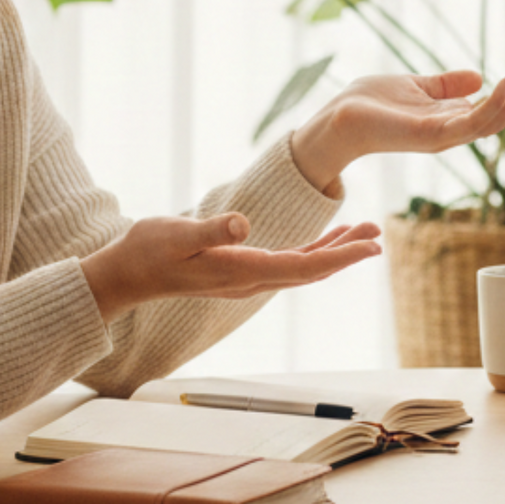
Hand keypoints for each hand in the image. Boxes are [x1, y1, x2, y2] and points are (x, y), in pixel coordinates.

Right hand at [80, 214, 381, 322]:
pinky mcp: (240, 269)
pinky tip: (328, 239)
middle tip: (379, 237)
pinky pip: (288, 263)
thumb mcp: (177, 232)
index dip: (340, 257)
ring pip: (303, 268)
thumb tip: (244, 224)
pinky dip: (313, 251)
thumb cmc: (147, 250)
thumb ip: (212, 229)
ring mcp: (247, 278)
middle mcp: (250, 280)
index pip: (302, 266)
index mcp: (241, 271)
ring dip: (335, 251)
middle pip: (311, 270)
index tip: (371, 247)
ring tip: (365, 233)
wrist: (126, 274)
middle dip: (347, 255)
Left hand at [289, 67, 504, 190]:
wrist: (336, 119)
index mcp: (453, 119)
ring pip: (495, 119)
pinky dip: (491, 103)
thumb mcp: (416, 86)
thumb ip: (446, 85)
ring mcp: (445, 137)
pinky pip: (469, 122)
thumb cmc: (369, 104)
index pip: (499, 105)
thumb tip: (478, 76)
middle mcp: (454, 131)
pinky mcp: (431, 136)